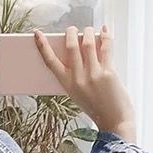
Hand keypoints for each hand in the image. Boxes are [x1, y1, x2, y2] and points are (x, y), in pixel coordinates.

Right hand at [34, 25, 136, 140]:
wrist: (114, 122)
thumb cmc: (98, 108)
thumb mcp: (78, 94)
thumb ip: (76, 76)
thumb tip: (78, 51)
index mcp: (67, 85)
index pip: (50, 62)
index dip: (42, 46)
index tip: (37, 34)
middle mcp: (78, 78)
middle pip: (70, 46)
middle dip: (71, 33)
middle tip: (72, 30)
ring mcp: (93, 75)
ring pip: (87, 43)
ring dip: (88, 32)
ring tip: (89, 30)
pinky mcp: (108, 72)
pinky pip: (105, 48)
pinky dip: (106, 36)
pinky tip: (105, 30)